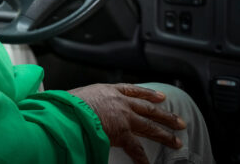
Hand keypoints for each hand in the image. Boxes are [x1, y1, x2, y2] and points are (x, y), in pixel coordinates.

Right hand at [68, 83, 186, 163]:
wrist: (70, 111)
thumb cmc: (68, 103)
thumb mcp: (79, 95)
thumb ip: (88, 101)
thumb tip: (83, 105)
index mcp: (108, 91)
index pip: (132, 90)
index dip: (148, 94)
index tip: (160, 97)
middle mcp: (119, 102)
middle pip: (148, 108)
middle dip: (165, 115)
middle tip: (179, 121)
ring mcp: (123, 117)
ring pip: (149, 126)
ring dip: (164, 135)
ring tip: (177, 142)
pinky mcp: (122, 133)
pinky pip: (136, 148)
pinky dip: (142, 158)